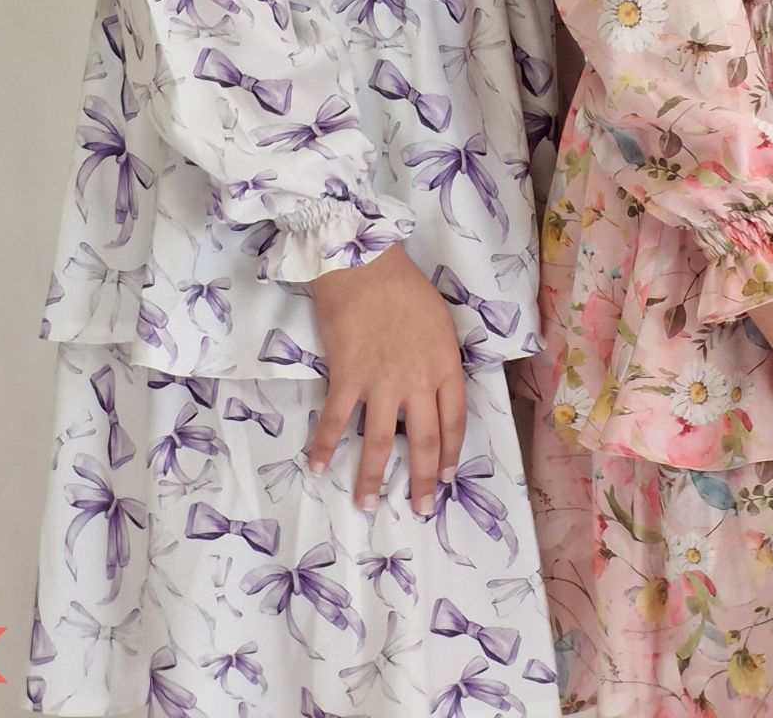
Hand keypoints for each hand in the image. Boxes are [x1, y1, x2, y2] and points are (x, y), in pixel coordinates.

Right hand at [308, 242, 466, 515]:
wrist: (364, 263)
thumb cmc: (404, 286)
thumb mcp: (439, 323)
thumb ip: (438, 360)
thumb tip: (431, 393)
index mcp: (445, 365)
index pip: (454, 421)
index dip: (450, 454)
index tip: (445, 478)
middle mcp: (417, 381)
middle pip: (423, 441)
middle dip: (422, 481)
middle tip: (419, 509)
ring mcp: (381, 381)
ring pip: (380, 442)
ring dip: (373, 477)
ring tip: (368, 504)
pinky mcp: (347, 377)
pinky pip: (336, 421)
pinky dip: (325, 447)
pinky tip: (318, 467)